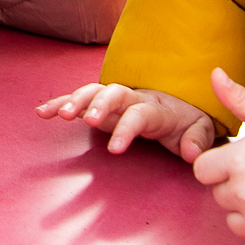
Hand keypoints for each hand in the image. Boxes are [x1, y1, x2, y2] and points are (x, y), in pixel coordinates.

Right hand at [38, 81, 220, 161]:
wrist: (183, 104)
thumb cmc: (189, 120)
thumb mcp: (202, 130)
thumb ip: (198, 140)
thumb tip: (190, 153)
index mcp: (156, 108)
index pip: (139, 114)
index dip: (126, 129)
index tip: (114, 150)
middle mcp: (133, 98)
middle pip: (112, 93)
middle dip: (97, 105)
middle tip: (85, 121)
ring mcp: (117, 100)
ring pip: (93, 92)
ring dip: (75, 100)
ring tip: (58, 114)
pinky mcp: (103, 104)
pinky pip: (80, 99)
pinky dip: (61, 103)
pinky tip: (43, 112)